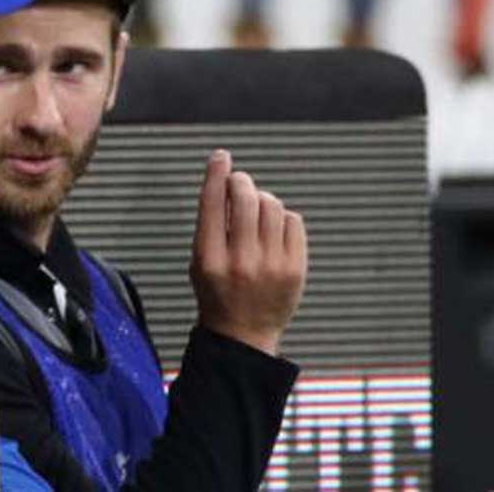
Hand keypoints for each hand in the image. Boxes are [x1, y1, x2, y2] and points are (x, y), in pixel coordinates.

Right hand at [189, 149, 306, 355]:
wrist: (243, 335)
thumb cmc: (217, 292)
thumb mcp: (199, 261)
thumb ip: (210, 225)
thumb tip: (226, 182)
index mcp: (209, 259)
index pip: (212, 205)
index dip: (216, 175)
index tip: (220, 157)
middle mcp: (240, 261)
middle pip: (245, 199)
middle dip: (241, 182)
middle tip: (238, 183)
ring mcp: (271, 265)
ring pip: (272, 206)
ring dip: (262, 199)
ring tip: (255, 212)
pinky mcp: (295, 269)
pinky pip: (293, 221)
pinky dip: (282, 218)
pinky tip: (273, 230)